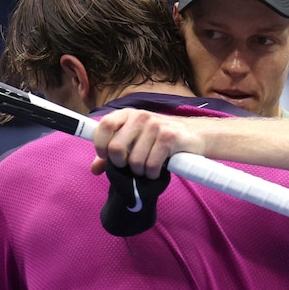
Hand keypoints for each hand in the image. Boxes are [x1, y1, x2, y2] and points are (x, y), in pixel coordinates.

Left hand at [91, 109, 206, 178]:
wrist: (194, 135)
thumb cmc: (159, 139)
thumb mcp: (135, 140)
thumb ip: (113, 152)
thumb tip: (94, 169)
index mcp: (128, 114)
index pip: (104, 125)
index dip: (100, 144)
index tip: (105, 157)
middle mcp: (140, 117)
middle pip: (116, 148)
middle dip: (121, 164)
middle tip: (130, 167)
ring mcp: (155, 126)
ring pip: (135, 161)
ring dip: (139, 172)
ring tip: (147, 169)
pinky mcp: (169, 138)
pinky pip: (151, 165)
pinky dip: (152, 174)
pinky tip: (156, 171)